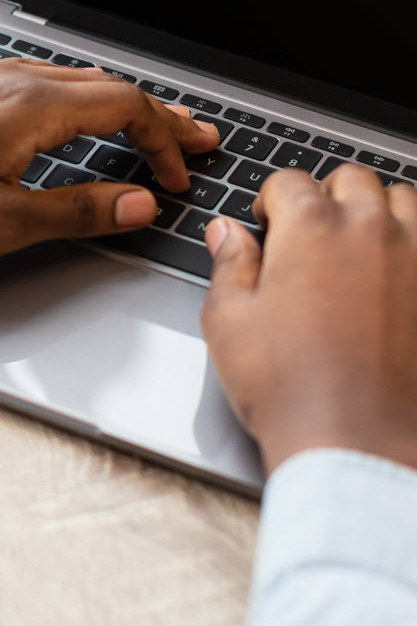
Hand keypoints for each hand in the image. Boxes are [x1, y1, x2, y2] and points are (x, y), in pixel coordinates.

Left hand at [0, 58, 217, 272]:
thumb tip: (137, 204)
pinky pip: (28, 86)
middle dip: (152, 114)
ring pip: (64, 81)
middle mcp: (2, 79)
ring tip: (139, 130)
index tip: (180, 173)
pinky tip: (63, 126)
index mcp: (24, 105)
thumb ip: (75, 211)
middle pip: (100, 84)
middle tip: (191, 138)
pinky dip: (67, 105)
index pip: (123, 104)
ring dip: (110, 106)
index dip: (164, 137)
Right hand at [202, 164, 416, 475]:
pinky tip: (400, 276)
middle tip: (311, 233)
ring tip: (361, 245)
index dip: (271, 201)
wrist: (360, 446)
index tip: (267, 226)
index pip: (289, 181)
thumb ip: (228, 265)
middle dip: (328, 196)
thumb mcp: (228, 322)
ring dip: (380, 211)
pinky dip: (415, 248)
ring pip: (406, 200)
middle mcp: (370, 230)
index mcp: (309, 227)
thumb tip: (227, 232)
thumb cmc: (289, 388)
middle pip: (352, 179)